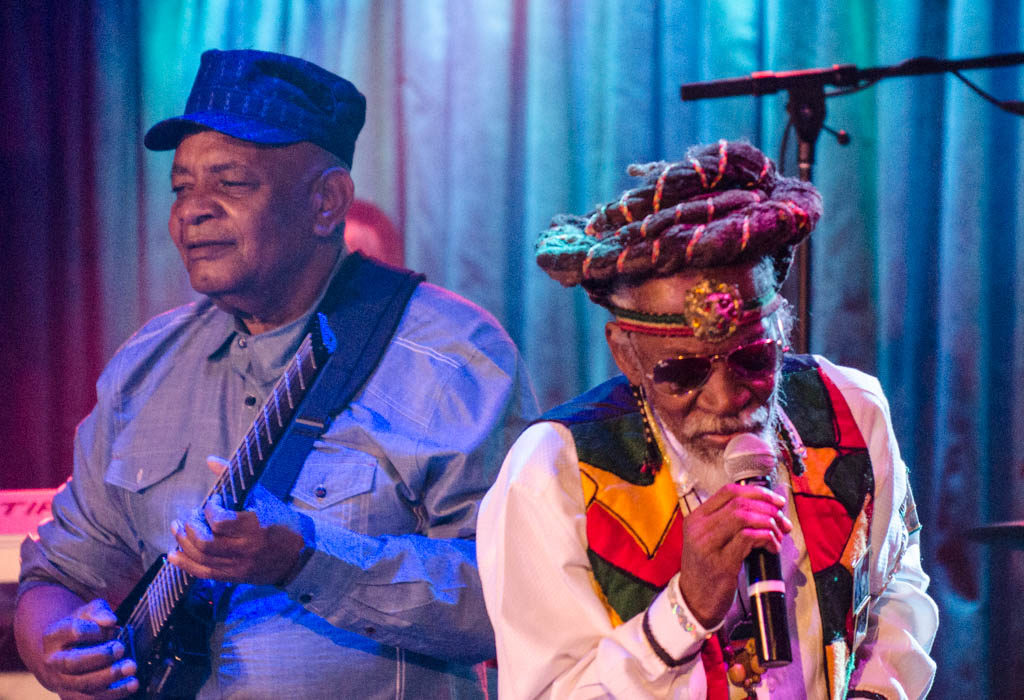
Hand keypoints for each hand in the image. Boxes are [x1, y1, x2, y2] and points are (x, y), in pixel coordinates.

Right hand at [35, 599, 137, 698]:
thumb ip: (98, 612)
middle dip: (100, 656)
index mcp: (53, 637)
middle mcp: (53, 662)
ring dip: (110, 678)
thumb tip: (110, 620)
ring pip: (83, 685)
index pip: (72, 631)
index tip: (110, 626)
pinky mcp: (75, 696)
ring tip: (132, 667)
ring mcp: (62, 682)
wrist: (67, 653)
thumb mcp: (88, 613)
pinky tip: (131, 684)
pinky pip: (93, 699)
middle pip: (73, 663)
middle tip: (121, 648)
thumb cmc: (82, 628)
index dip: (93, 629)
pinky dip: (114, 694)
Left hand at [167, 456, 306, 584]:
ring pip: (201, 558)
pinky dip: (185, 564)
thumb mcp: (263, 496)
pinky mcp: (235, 576)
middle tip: (189, 515)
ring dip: (183, 542)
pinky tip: (173, 555)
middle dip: (190, 527)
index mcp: (256, 527)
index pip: (219, 522)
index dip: (209, 510)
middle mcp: (246, 549)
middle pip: (205, 542)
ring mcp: (239, 565)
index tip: (213, 501)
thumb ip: (233, 477)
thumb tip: (210, 459)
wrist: (300, 554)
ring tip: (177, 528)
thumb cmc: (282, 520)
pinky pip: (204, 573)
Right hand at [678, 483, 792, 628]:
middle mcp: (699, 528)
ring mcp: (708, 545)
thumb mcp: (711, 540)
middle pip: (739, 502)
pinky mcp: (721, 563)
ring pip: (744, 517)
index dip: (757, 492)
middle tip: (783, 520)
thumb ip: (729, 523)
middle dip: (768, 508)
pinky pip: (748, 538)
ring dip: (769, 523)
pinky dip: (767, 538)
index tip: (776, 501)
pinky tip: (772, 547)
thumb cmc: (707, 570)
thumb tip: (767, 508)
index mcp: (697, 518)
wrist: (694, 601)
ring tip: (778, 535)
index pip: (729, 491)